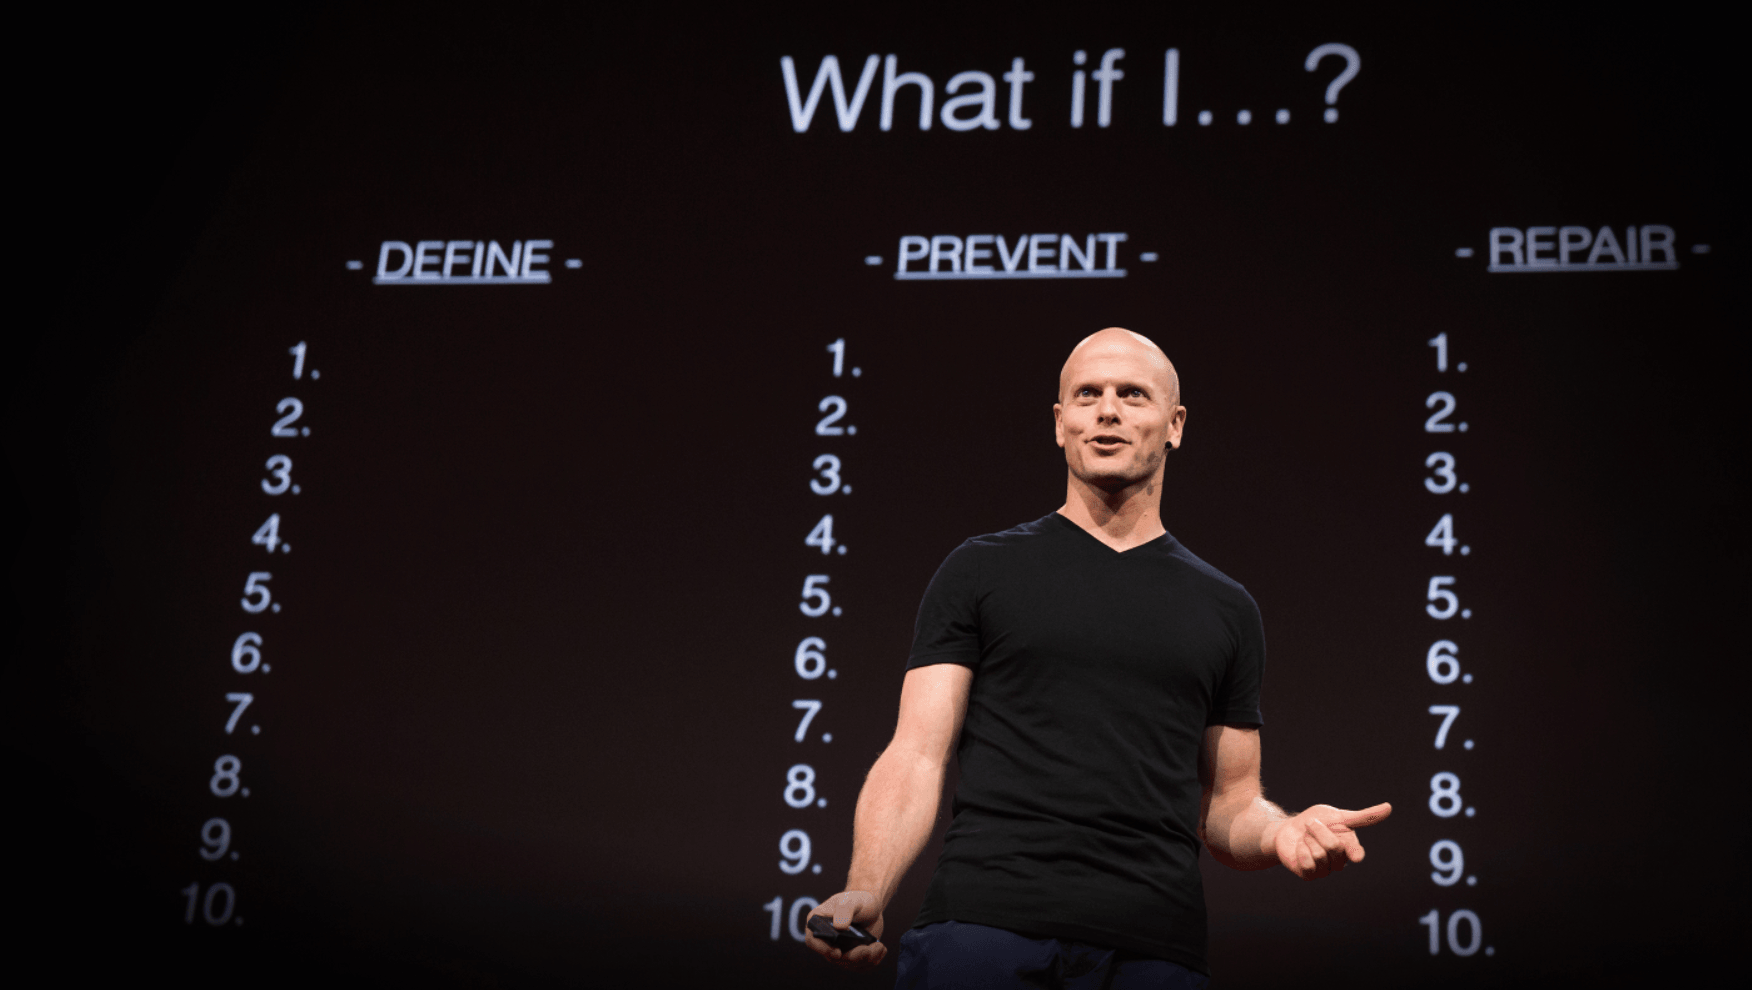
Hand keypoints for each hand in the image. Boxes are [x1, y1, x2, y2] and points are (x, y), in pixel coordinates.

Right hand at [804, 890, 886, 970]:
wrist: (871, 907)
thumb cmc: (858, 900)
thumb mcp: (852, 901)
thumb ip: (845, 910)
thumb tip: (839, 927)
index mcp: (818, 923)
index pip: (812, 941)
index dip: (822, 949)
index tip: (837, 952)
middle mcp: (825, 940)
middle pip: (834, 957)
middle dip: (854, 957)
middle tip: (869, 949)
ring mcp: (838, 950)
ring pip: (849, 964)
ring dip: (866, 959)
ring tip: (880, 946)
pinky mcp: (851, 957)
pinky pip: (860, 966)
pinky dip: (872, 961)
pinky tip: (880, 950)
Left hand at [1269, 802, 1391, 879]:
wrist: (1290, 829)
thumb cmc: (1317, 821)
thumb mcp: (1339, 816)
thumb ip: (1363, 817)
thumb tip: (1389, 807)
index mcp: (1349, 848)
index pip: (1355, 851)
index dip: (1354, 852)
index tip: (1356, 856)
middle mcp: (1339, 862)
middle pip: (1333, 847)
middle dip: (1319, 831)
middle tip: (1312, 826)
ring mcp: (1324, 871)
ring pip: (1319, 855)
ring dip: (1308, 839)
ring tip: (1306, 837)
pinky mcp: (1308, 875)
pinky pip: (1307, 863)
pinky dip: (1301, 850)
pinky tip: (1299, 848)